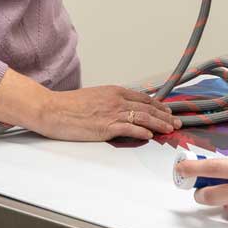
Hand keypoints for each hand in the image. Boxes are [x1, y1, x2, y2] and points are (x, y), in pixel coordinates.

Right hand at [32, 85, 180, 140]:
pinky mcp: (106, 127)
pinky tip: (150, 136)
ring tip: (169, 130)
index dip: (158, 106)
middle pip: (147, 108)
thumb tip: (122, 110)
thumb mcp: (95, 97)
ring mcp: (112, 113)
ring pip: (143, 118)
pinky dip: (142, 132)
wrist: (52, 109)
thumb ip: (110, 102)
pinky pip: (130, 129)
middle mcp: (116, 100)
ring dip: (159, 124)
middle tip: (175, 123)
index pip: (143, 98)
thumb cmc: (69, 106)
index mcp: (114, 91)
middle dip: (164, 116)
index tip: (167, 112)